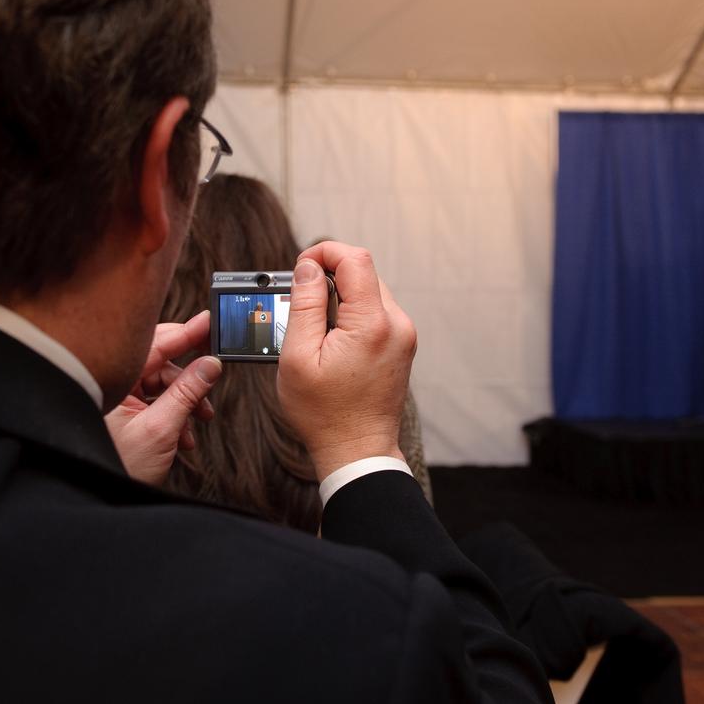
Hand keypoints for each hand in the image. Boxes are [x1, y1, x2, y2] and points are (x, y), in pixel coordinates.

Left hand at [105, 311, 222, 485]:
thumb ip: (187, 393)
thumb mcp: (161, 429)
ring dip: (187, 401)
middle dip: (190, 375)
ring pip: (164, 385)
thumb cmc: (122, 467)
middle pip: (162, 363)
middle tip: (214, 370)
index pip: (156, 345)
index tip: (210, 322)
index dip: (186, 333)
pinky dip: (177, 415)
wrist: (108, 499)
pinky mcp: (129, 416)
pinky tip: (184, 435)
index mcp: (115, 381)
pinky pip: (159, 402)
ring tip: (199, 421)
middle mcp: (116, 386)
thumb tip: (210, 365)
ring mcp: (122, 401)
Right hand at [278, 241, 416, 480]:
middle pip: (364, 272)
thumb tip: (307, 268)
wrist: (357, 450)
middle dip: (330, 275)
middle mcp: (397, 325)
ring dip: (341, 295)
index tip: (300, 269)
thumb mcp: (299, 357)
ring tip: (316, 325)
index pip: (355, 259)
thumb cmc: (323, 413)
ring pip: (370, 290)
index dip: (324, 253)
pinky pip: (376, 311)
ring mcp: (404, 335)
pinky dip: (353, 312)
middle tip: (301, 300)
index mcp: (372, 325)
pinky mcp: (402, 344)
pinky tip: (333, 338)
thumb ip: (304, 306)